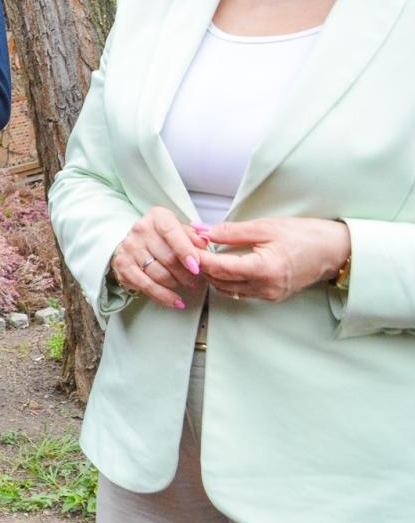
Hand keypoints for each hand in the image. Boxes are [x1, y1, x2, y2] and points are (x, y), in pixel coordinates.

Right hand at [110, 206, 209, 309]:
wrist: (136, 243)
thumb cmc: (164, 238)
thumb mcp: (181, 230)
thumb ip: (194, 236)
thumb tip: (205, 241)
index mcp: (157, 217)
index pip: (172, 232)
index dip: (185, 251)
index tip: (196, 267)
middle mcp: (140, 230)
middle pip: (167, 258)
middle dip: (186, 274)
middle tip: (197, 281)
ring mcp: (129, 247)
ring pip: (159, 274)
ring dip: (177, 284)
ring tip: (187, 286)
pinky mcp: (122, 265)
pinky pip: (146, 286)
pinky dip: (163, 296)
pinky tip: (175, 301)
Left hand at [199, 217, 349, 302]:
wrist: (335, 250)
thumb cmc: (305, 235)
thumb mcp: (266, 227)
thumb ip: (232, 232)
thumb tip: (204, 232)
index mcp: (264, 269)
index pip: (220, 268)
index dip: (199, 258)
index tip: (186, 246)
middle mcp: (266, 288)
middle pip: (220, 282)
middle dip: (202, 266)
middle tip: (190, 248)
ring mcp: (269, 295)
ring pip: (228, 289)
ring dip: (213, 274)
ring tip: (203, 254)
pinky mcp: (272, 296)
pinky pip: (241, 291)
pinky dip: (228, 279)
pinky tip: (222, 264)